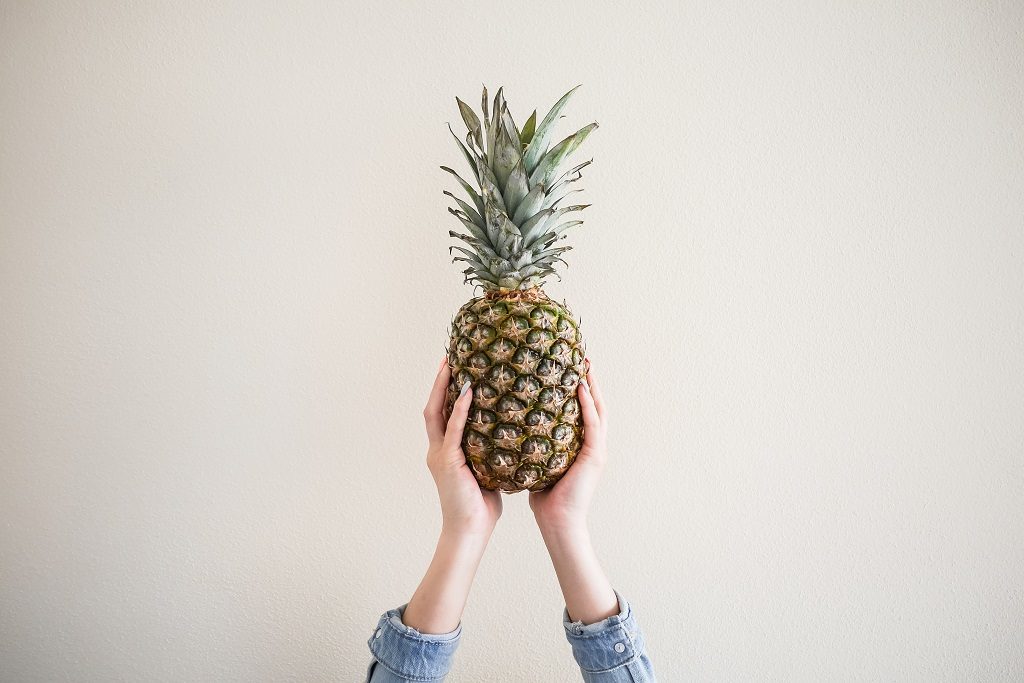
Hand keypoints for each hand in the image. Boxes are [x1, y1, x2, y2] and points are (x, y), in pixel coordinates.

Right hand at [423, 358, 501, 536]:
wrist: (470, 532)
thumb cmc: (480, 507)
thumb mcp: (486, 471)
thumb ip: (489, 452)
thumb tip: (509, 436)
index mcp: (445, 452)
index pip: (441, 414)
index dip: (444, 391)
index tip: (453, 368)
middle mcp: (437, 450)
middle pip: (432, 407)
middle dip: (438, 381)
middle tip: (449, 356)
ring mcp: (440, 455)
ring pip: (435, 413)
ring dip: (443, 387)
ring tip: (452, 365)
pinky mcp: (447, 462)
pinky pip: (453, 429)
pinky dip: (459, 409)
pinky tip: (468, 391)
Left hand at [529, 358, 607, 533]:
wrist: (557, 524)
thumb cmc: (546, 499)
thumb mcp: (539, 464)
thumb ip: (534, 447)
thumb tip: (512, 430)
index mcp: (582, 447)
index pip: (583, 412)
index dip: (580, 390)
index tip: (572, 368)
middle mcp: (594, 445)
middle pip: (595, 405)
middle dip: (590, 381)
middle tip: (583, 357)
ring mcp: (597, 450)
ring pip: (598, 410)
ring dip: (592, 386)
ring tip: (585, 364)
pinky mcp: (594, 456)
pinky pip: (593, 424)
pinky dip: (587, 405)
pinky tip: (579, 388)